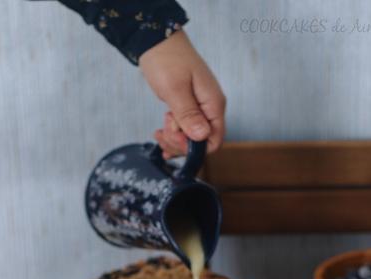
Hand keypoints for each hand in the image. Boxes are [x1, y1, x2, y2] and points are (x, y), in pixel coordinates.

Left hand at [139, 30, 225, 157]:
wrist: (157, 39)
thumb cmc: (166, 59)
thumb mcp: (175, 89)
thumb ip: (188, 114)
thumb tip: (202, 137)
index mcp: (213, 103)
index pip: (214, 140)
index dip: (194, 147)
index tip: (175, 137)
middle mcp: (210, 107)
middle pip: (202, 141)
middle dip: (181, 143)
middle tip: (163, 131)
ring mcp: (201, 107)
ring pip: (192, 137)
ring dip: (174, 139)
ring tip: (159, 130)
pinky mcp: (190, 106)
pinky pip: (185, 129)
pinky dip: (173, 135)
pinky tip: (162, 134)